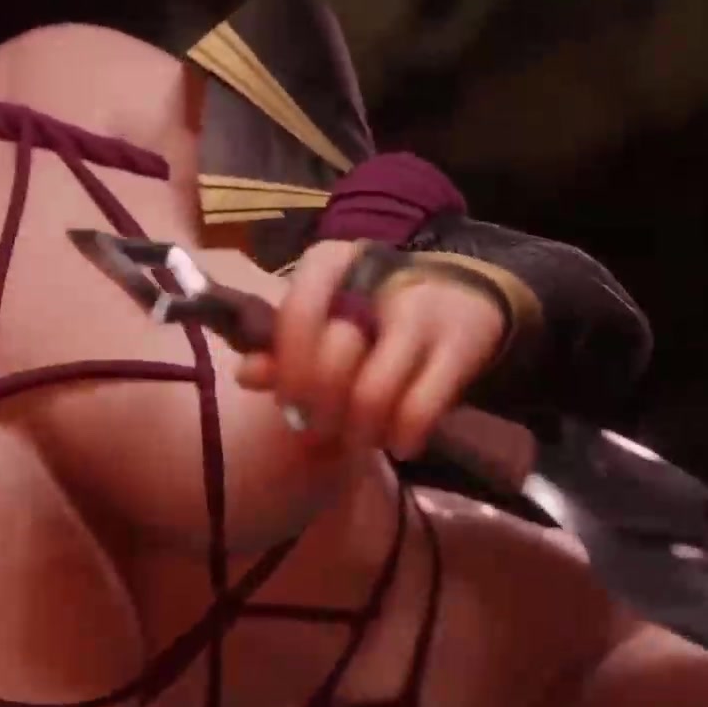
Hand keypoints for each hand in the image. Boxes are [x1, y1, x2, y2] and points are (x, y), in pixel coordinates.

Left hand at [236, 241, 504, 460]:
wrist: (460, 297)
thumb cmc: (372, 314)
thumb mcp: (324, 321)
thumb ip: (282, 349)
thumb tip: (246, 375)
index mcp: (330, 262)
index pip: (297, 316)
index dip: (288, 371)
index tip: (290, 404)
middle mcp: (377, 278)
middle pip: (333, 361)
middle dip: (321, 411)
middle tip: (322, 428)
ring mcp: (423, 311)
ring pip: (372, 393)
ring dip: (359, 432)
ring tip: (358, 439)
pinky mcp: (461, 345)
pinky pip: (419, 409)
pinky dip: (402, 436)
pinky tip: (399, 444)